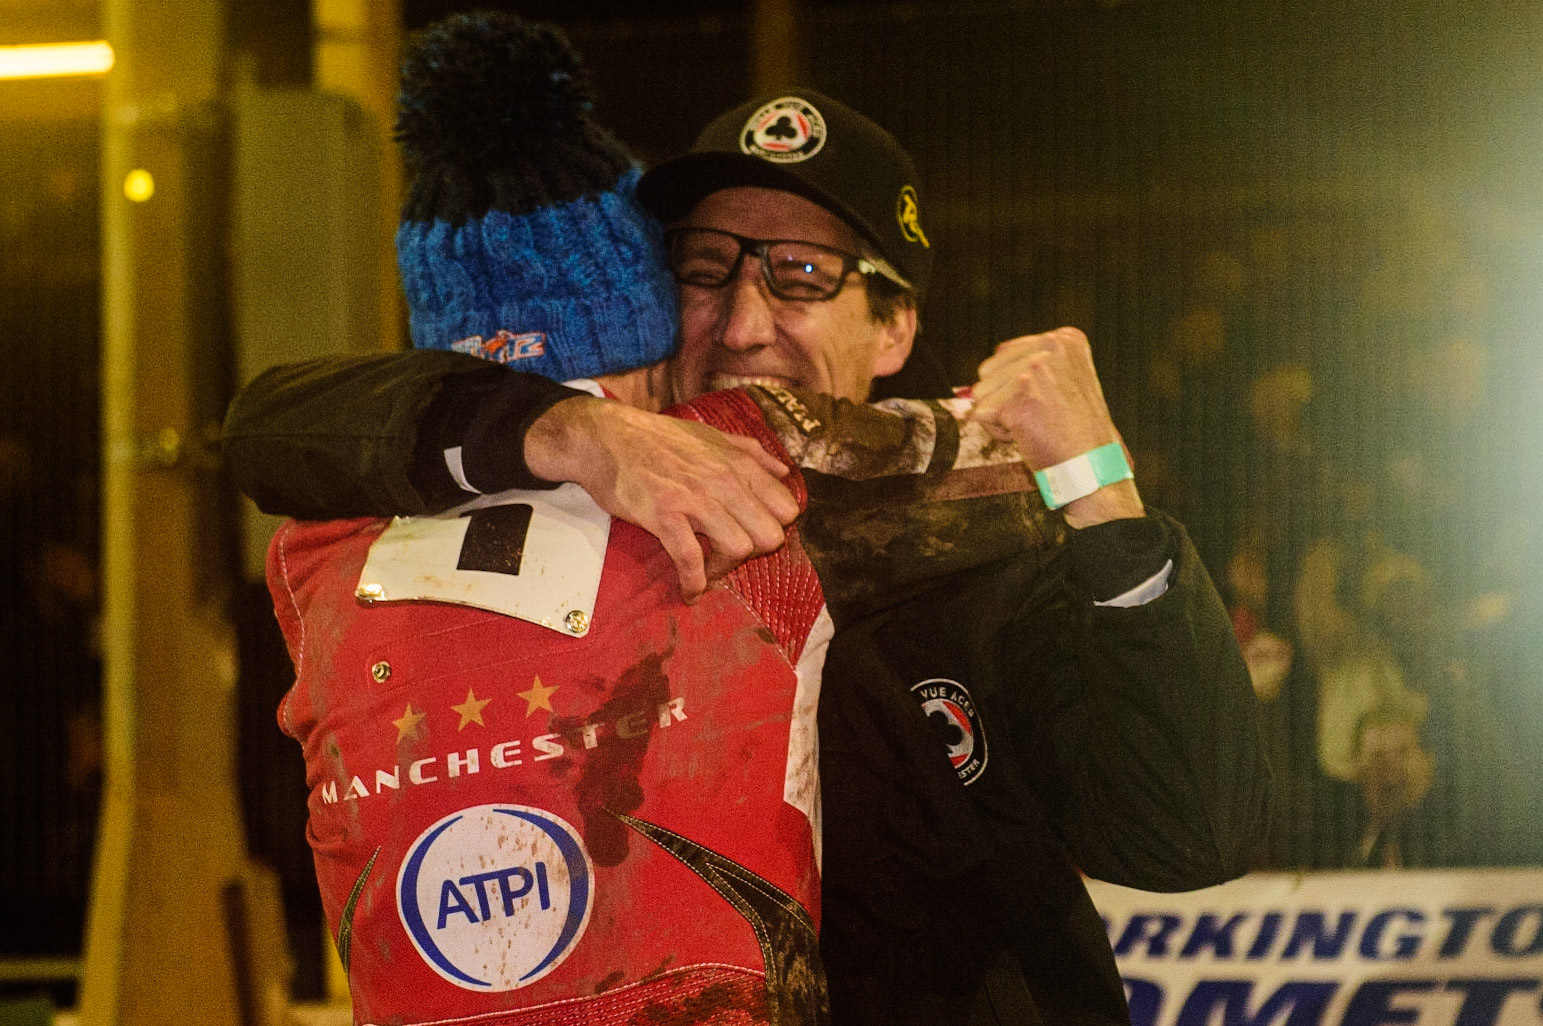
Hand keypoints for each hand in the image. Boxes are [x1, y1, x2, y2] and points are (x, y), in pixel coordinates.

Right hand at [524, 397, 799, 601]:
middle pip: (770, 536)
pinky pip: (691, 560)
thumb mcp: (714, 436)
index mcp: (740, 464)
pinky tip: (690, 590)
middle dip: (754, 554)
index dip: (773, 527)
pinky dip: (694, 583)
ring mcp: (695, 500)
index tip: (752, 533)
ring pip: (739, 549)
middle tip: (729, 554)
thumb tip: (784, 473)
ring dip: (725, 569)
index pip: (786, 509)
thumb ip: (752, 453)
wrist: (608, 438)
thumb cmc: (660, 439)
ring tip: (708, 569)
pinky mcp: (665, 516)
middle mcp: (725, 481)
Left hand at [970, 327, 1143, 526]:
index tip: (1047, 401)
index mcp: (1064, 339)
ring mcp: (1034, 374)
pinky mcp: (1018, 403)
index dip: (1014, 386)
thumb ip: (1025, 368)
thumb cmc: (1075, 430)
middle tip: (1042, 417)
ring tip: (1037, 426)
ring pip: (982, 393)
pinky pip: (981, 415)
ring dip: (1001, 417)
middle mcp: (1050, 348)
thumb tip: (971, 383)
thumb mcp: (1062, 382)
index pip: (1003, 353)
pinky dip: (999, 433)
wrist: (1093, 465)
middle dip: (1004, 400)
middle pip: (987, 371)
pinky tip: (1028, 437)